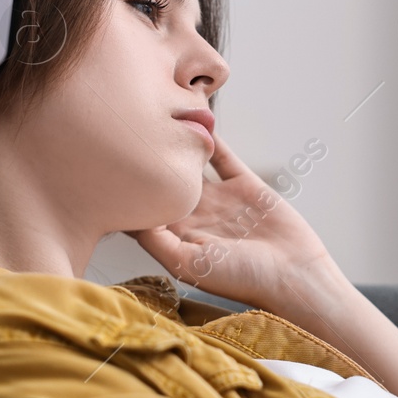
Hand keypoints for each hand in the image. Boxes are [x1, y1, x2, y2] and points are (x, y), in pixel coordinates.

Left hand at [127, 132, 345, 315]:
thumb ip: (154, 240)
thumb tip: (127, 211)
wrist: (292, 274)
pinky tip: (197, 119)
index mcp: (176, 237)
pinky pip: (223, 157)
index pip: (143, 209)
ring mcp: (220, 199)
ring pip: (191, 166)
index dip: (127, 190)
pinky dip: (212, 140)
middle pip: (163, 183)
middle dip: (146, 162)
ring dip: (178, 146)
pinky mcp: (245, 185)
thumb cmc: (240, 278)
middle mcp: (195, 216)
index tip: (105, 166)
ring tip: (158, 119)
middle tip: (123, 131)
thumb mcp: (186, 264)